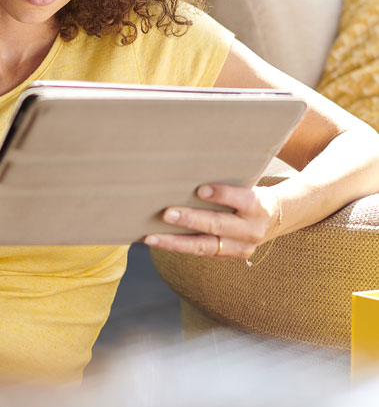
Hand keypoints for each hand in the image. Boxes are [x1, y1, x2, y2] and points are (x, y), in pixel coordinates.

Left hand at [143, 184, 280, 259]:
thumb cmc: (248, 193)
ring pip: (205, 246)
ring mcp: (239, 248)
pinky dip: (176, 247)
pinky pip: (199, 253)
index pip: (241, 199)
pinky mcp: (227, 257)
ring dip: (175, 242)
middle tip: (166, 213)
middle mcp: (250, 230)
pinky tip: (156, 241)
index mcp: (257, 206)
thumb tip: (191, 165)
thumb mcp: (246, 183)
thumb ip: (227, 179)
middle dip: (191, 220)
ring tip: (151, 237)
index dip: (222, 195)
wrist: (272, 219)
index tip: (200, 190)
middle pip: (218, 225)